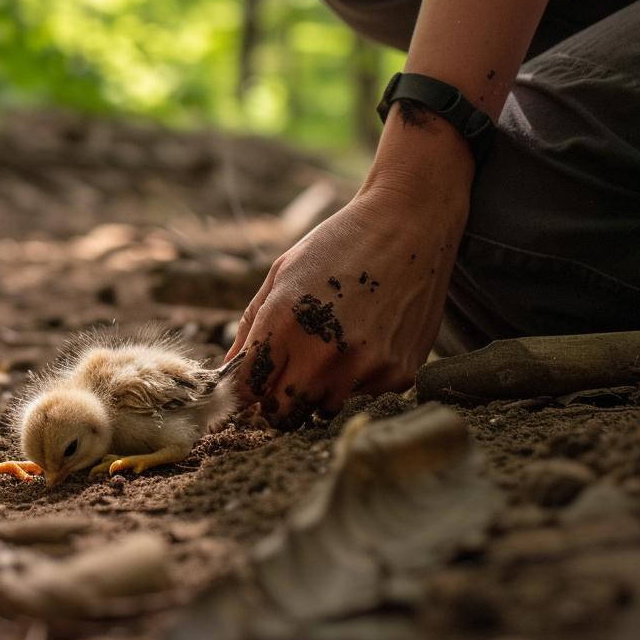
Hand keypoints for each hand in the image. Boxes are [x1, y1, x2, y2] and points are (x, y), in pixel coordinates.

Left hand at [227, 117, 473, 426]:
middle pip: (283, 414)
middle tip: (285, 375)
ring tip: (333, 345)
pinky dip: (359, 378)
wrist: (410, 224)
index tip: (249, 386)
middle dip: (276, 401)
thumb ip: (250, 330)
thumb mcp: (281, 276)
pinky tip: (368, 337)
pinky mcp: (399, 374)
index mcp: (285, 323)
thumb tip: (229, 378)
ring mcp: (365, 368)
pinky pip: (363, 395)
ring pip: (323, 409)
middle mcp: (324, 353)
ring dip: (318, 391)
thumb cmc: (338, 245)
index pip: (248, 391)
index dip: (244, 394)